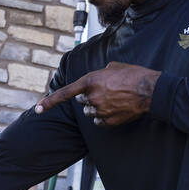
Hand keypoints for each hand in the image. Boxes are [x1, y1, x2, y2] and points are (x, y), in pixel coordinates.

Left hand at [34, 61, 159, 126]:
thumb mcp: (113, 67)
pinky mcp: (108, 121)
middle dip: (88, 97)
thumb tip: (97, 79)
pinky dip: (104, 118)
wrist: (150, 90)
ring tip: (114, 100)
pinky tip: (116, 109)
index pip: (65, 93)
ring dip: (97, 107)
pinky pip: (99, 122)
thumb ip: (99, 74)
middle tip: (105, 92)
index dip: (50, 101)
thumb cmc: (134, 75)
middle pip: (81, 102)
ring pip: (90, 112)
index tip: (38, 109)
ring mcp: (100, 111)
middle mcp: (92, 97)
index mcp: (90, 81)